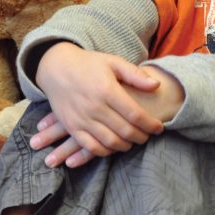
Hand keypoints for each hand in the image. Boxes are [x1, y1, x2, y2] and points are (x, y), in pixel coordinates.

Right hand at [35, 43, 164, 158]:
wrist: (56, 68)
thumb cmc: (88, 64)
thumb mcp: (113, 62)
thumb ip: (135, 75)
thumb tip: (157, 85)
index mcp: (107, 90)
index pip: (135, 114)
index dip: (150, 124)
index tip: (159, 127)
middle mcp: (94, 107)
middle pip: (125, 131)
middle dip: (141, 136)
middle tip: (148, 135)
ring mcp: (82, 119)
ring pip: (110, 142)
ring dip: (126, 146)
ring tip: (134, 141)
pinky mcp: (72, 127)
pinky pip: (91, 147)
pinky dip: (106, 151)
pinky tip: (114, 146)